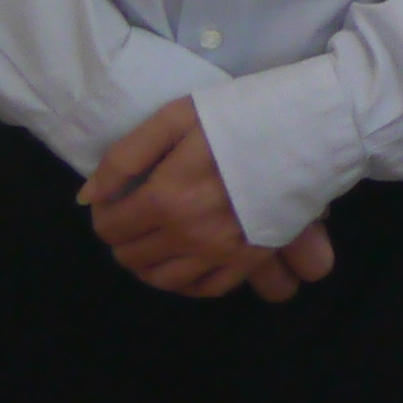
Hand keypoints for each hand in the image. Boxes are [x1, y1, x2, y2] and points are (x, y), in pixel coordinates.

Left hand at [82, 101, 333, 301]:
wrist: (312, 127)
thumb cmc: (243, 114)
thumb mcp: (178, 117)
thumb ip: (126, 156)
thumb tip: (89, 197)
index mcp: (167, 198)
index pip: (111, 226)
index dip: (103, 213)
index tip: (114, 198)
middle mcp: (190, 235)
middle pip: (132, 256)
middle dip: (122, 238)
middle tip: (133, 215)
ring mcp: (222, 253)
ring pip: (163, 280)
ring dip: (147, 264)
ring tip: (153, 240)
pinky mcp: (250, 259)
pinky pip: (205, 288)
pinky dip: (185, 282)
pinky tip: (184, 262)